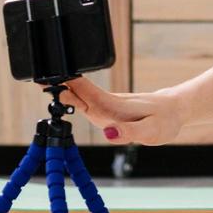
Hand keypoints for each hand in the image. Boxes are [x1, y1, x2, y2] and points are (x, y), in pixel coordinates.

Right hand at [37, 75, 184, 145]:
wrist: (176, 110)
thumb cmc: (165, 121)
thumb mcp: (151, 132)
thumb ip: (130, 133)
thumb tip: (108, 133)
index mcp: (114, 107)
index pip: (86, 93)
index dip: (68, 85)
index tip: (49, 80)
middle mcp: (107, 103)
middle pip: (78, 91)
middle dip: (59, 85)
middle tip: (37, 79)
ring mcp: (107, 104)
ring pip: (81, 94)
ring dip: (63, 89)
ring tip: (42, 83)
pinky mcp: (109, 108)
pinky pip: (87, 99)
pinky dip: (73, 95)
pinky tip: (64, 94)